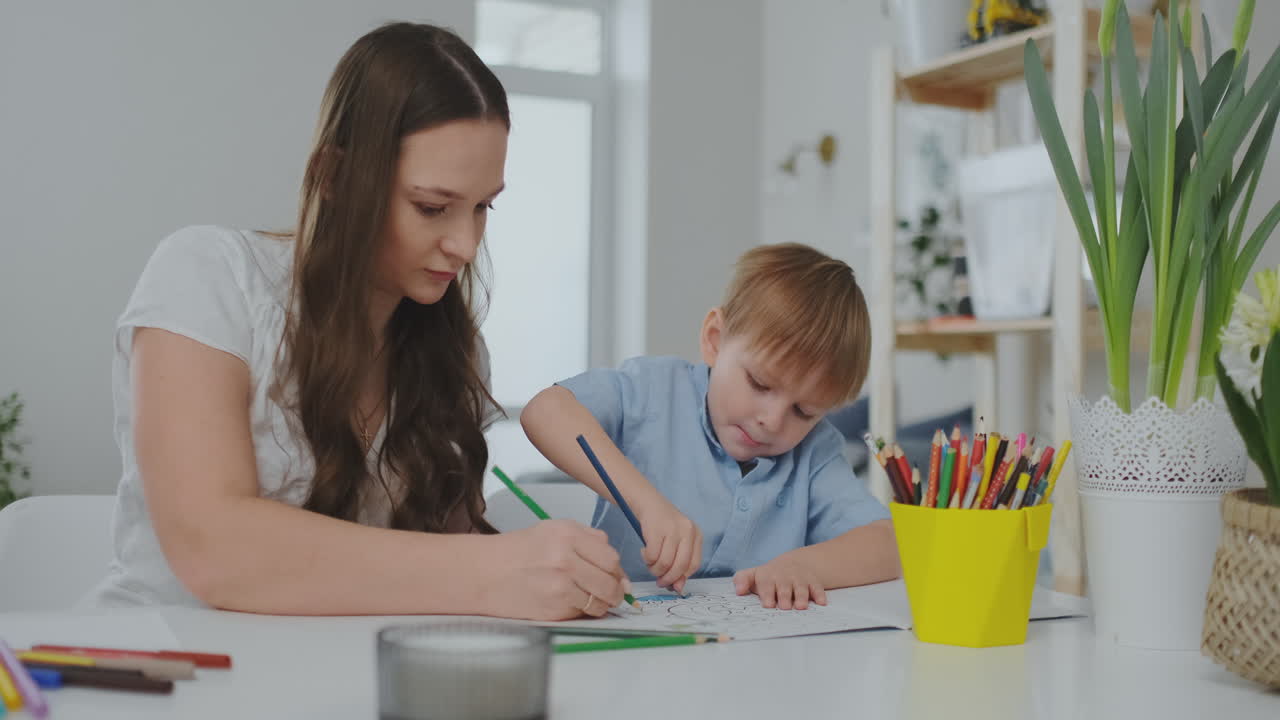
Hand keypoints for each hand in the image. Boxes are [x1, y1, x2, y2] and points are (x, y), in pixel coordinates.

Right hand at [488, 519, 628, 620]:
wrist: (482, 573)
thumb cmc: (515, 552)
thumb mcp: (551, 530)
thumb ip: (586, 539)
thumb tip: (615, 565)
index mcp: (568, 534)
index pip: (611, 556)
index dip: (617, 570)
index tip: (616, 577)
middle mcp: (566, 558)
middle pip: (610, 580)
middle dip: (615, 591)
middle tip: (612, 594)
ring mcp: (560, 585)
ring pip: (600, 601)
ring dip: (601, 604)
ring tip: (591, 600)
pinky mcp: (554, 608)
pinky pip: (582, 613)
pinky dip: (581, 612)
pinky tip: (569, 604)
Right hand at [633, 494, 701, 592]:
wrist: (648, 502)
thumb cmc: (663, 525)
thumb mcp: (676, 542)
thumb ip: (679, 563)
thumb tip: (678, 588)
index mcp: (696, 535)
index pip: (694, 564)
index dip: (682, 577)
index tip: (673, 584)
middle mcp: (688, 531)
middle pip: (680, 566)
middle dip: (668, 578)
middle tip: (659, 582)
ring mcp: (672, 529)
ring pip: (665, 563)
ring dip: (655, 569)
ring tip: (650, 564)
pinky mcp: (656, 529)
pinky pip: (652, 556)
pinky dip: (647, 559)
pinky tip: (645, 552)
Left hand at [733, 555, 826, 609]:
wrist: (793, 565)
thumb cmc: (769, 576)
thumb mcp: (753, 575)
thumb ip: (742, 580)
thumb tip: (738, 591)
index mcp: (768, 576)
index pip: (766, 585)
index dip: (767, 594)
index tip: (768, 604)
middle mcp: (784, 577)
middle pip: (784, 587)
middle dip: (784, 597)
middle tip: (784, 607)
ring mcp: (799, 579)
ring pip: (801, 588)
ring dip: (801, 597)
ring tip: (800, 607)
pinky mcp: (813, 582)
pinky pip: (817, 588)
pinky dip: (820, 595)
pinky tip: (821, 603)